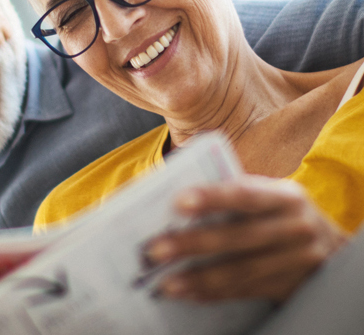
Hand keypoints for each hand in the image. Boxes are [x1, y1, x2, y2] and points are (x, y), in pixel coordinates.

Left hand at [145, 175, 347, 302]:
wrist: (331, 247)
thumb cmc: (278, 213)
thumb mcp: (268, 194)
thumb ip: (232, 193)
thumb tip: (171, 195)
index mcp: (284, 196)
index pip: (244, 195)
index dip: (212, 198)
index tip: (178, 202)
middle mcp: (295, 227)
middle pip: (239, 237)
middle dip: (193, 243)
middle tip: (154, 250)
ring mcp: (298, 260)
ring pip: (242, 271)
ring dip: (199, 278)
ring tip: (166, 283)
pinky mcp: (292, 287)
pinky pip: (247, 292)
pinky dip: (214, 293)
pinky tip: (188, 293)